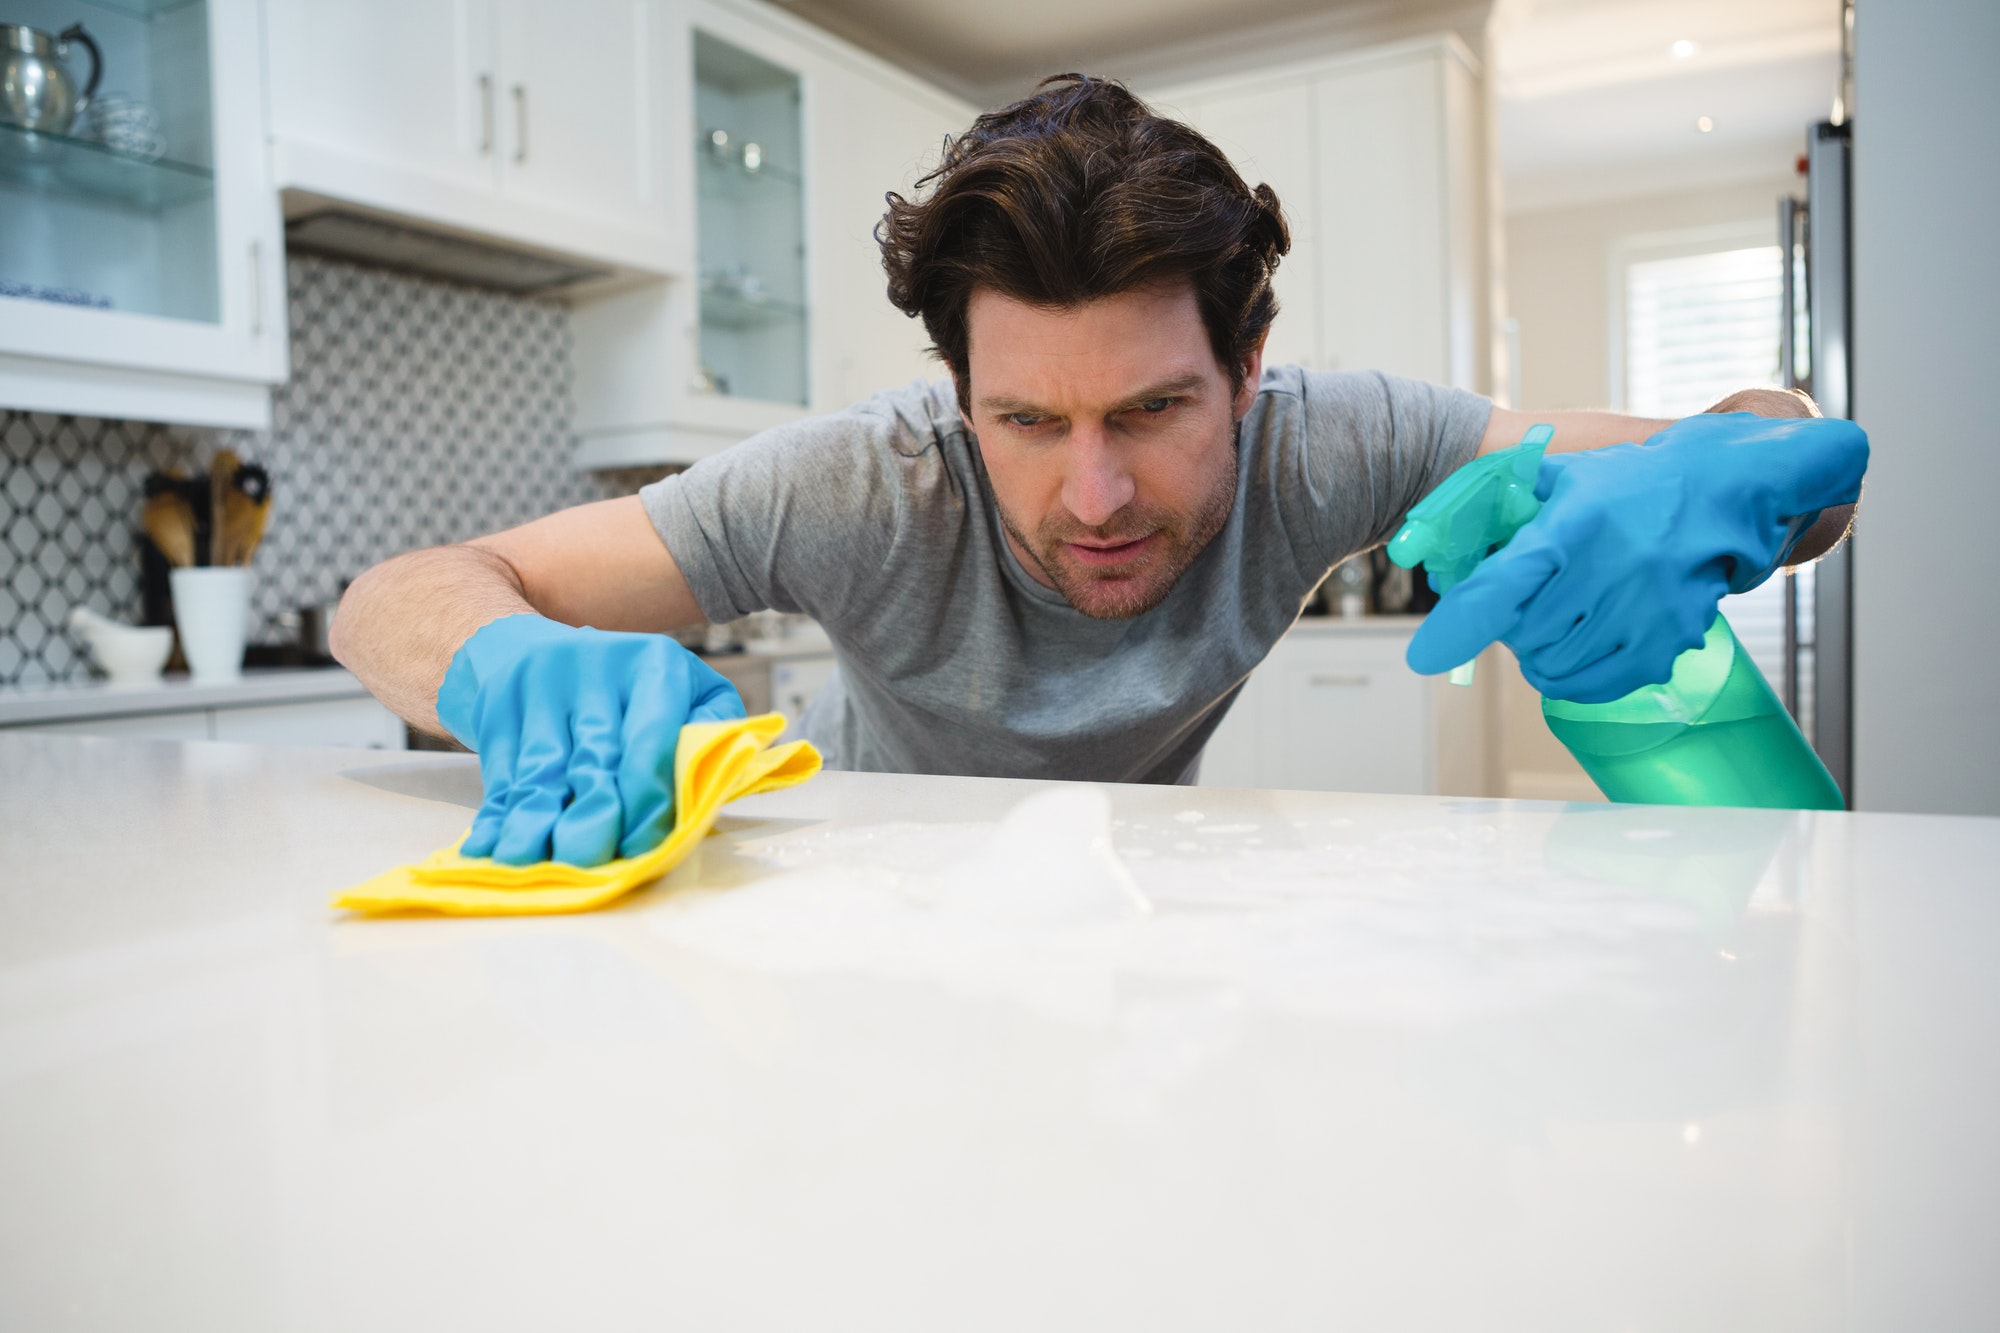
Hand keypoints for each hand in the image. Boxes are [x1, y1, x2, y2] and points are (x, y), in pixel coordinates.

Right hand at [435, 613, 744, 865]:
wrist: (528, 648)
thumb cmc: (624, 689)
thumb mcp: (685, 689)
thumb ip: (711, 732)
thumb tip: (720, 782)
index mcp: (655, 663)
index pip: (652, 737)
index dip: (648, 796)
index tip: (642, 844)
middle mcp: (595, 667)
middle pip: (596, 756)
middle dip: (593, 814)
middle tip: (588, 859)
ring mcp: (541, 685)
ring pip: (543, 769)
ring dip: (536, 823)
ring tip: (531, 863)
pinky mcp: (500, 707)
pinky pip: (504, 773)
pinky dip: (501, 816)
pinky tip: (495, 848)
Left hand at [1406, 412, 1867, 702]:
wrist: (1721, 493)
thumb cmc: (1630, 484)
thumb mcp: (1564, 475)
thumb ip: (1502, 500)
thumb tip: (1433, 529)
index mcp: (1572, 525)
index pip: (1502, 585)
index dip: (1460, 625)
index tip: (1426, 655)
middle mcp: (1606, 571)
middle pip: (1523, 634)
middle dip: (1510, 628)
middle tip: (1523, 610)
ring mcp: (1639, 611)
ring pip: (1556, 665)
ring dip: (1539, 655)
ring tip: (1554, 627)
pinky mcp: (1665, 642)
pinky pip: (1598, 684)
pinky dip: (1575, 679)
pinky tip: (1578, 651)